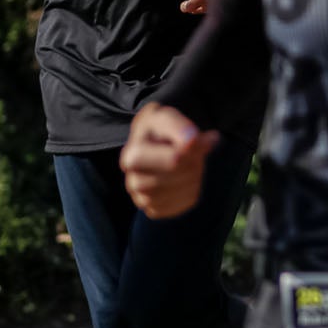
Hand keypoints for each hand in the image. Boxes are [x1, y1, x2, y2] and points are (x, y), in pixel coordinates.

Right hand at [119, 104, 218, 219]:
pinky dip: (192, 190)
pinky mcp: (156, 209)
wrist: (155, 143)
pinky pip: (183, 205)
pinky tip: (188, 178)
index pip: (171, 160)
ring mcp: (143, 199)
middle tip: (195, 151)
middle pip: (174, 180)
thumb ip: (179, 126)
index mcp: (132, 157)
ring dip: (194, 177)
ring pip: (179, 193)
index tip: (194, 139)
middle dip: (192, 163)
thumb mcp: (166, 118)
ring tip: (191, 163)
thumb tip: (192, 139)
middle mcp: (133, 182)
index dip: (189, 151)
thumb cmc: (160, 130)